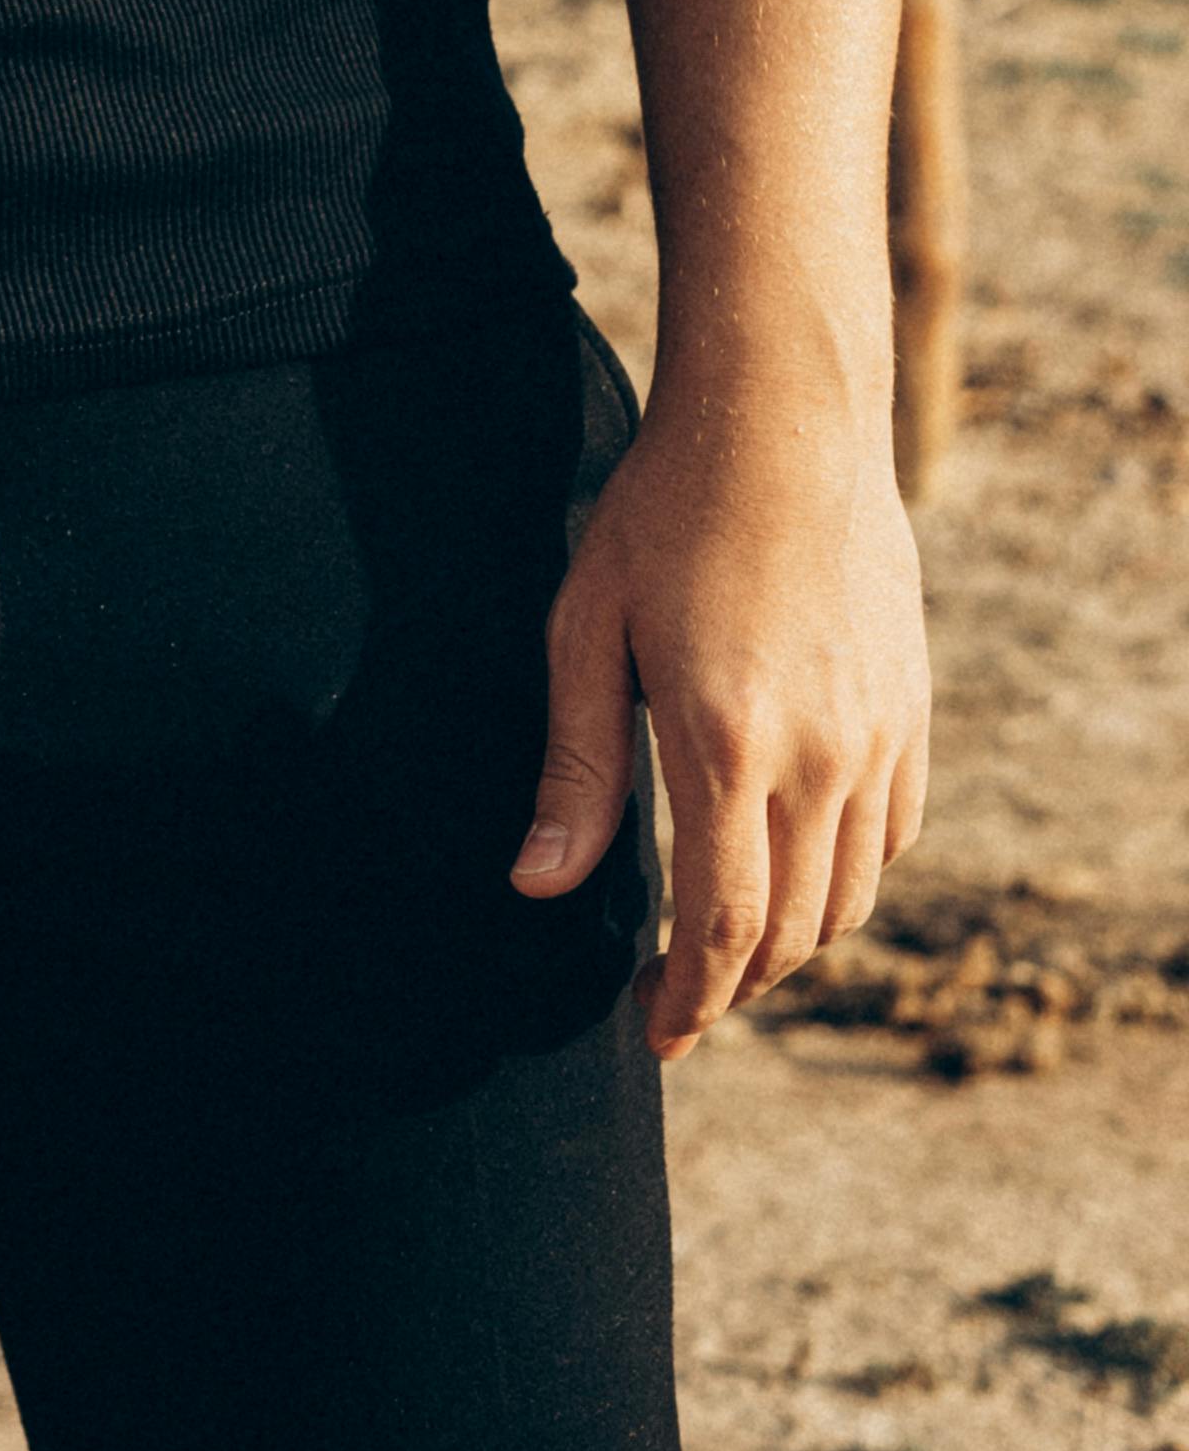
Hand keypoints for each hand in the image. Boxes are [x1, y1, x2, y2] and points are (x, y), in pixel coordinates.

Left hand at [513, 368, 929, 1053]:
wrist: (783, 422)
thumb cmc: (662, 514)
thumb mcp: (586, 630)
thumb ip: (574, 766)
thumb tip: (537, 886)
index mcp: (727, 743)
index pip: (723, 927)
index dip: (688, 999)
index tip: (652, 1029)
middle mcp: (821, 756)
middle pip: (793, 934)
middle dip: (732, 988)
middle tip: (675, 1000)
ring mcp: (880, 736)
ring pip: (851, 898)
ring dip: (791, 947)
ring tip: (726, 948)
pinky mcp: (913, 710)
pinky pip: (893, 837)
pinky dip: (848, 883)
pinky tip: (795, 873)